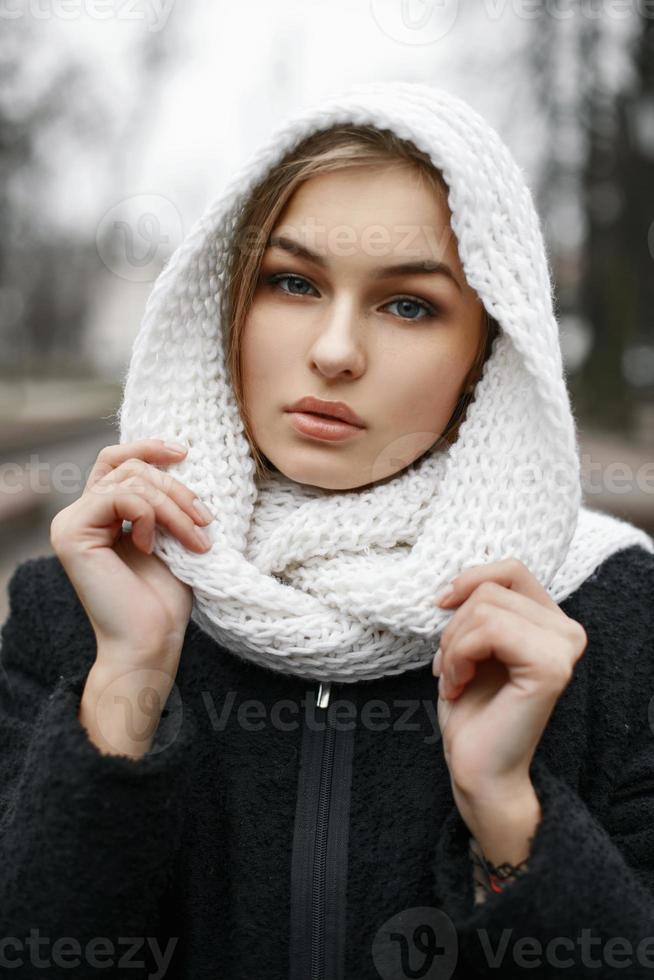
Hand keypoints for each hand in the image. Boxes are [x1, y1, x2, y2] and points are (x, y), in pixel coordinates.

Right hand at [50, 438, 214, 674]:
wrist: (151, 642)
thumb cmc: (164, 600)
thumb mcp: (171, 536)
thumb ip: (164, 500)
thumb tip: (181, 456)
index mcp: (100, 514)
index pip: (116, 460)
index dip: (147, 447)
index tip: (184, 452)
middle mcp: (79, 515)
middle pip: (129, 467)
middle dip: (175, 488)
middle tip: (206, 519)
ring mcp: (70, 523)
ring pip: (130, 481)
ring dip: (173, 507)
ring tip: (195, 538)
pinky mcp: (70, 533)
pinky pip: (119, 496)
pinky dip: (149, 515)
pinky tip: (152, 546)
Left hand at [432, 557, 587, 803]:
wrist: (479, 768)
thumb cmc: (472, 710)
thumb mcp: (470, 643)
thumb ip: (479, 608)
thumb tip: (456, 583)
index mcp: (551, 622)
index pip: (512, 570)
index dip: (470, 580)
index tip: (442, 606)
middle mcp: (568, 631)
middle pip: (491, 589)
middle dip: (455, 626)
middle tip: (451, 666)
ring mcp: (563, 648)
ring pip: (486, 608)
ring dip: (454, 645)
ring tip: (456, 678)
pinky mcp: (550, 667)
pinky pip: (488, 631)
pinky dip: (459, 655)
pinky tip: (460, 685)